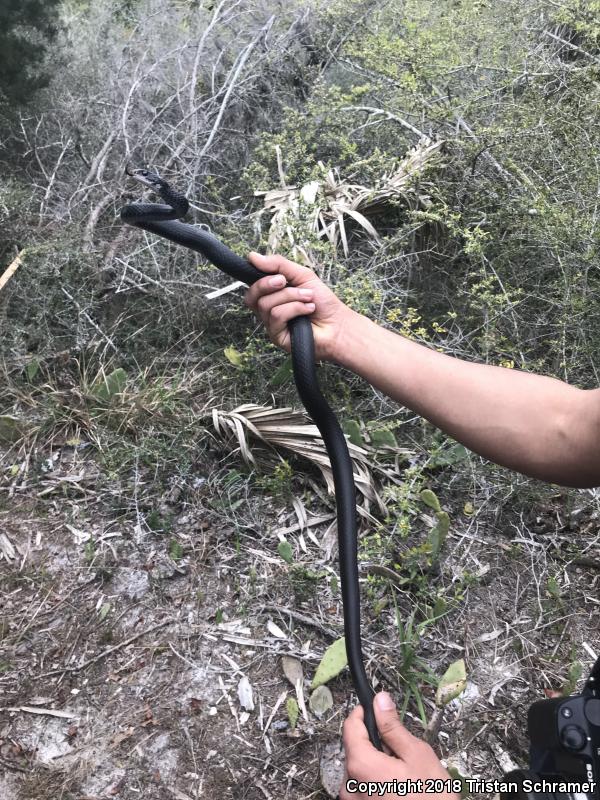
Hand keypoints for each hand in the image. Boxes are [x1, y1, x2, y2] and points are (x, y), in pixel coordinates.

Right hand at [244, 251, 354, 361]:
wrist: (338, 323)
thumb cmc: (323, 302)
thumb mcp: (301, 275)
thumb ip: (278, 265)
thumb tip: (253, 256)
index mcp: (272, 296)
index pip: (252, 285)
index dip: (258, 276)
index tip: (273, 271)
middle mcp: (268, 311)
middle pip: (252, 295)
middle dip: (268, 283)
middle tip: (285, 281)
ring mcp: (272, 325)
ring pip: (267, 304)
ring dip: (291, 297)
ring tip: (308, 298)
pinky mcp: (277, 337)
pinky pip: (277, 316)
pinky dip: (295, 308)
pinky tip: (308, 310)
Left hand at [341, 692, 459, 799]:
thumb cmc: (430, 799)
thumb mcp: (417, 755)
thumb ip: (393, 727)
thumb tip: (380, 701)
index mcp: (360, 765)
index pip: (350, 726)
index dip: (363, 713)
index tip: (376, 709)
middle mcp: (349, 785)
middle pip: (356, 749)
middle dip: (376, 744)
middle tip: (401, 751)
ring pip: (360, 769)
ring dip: (377, 765)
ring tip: (404, 776)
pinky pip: (363, 788)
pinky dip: (377, 783)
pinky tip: (398, 790)